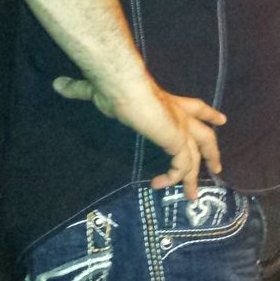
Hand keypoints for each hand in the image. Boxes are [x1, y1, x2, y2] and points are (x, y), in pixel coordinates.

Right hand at [54, 75, 225, 199]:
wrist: (122, 85)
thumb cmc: (113, 85)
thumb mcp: (97, 90)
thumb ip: (81, 89)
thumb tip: (58, 84)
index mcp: (169, 101)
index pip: (196, 107)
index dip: (208, 114)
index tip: (221, 120)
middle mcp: (180, 114)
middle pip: (206, 134)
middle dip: (213, 152)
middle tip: (219, 168)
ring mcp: (181, 127)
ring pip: (198, 156)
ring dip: (195, 176)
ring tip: (192, 196)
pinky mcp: (176, 140)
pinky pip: (182, 166)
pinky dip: (173, 178)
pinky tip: (159, 184)